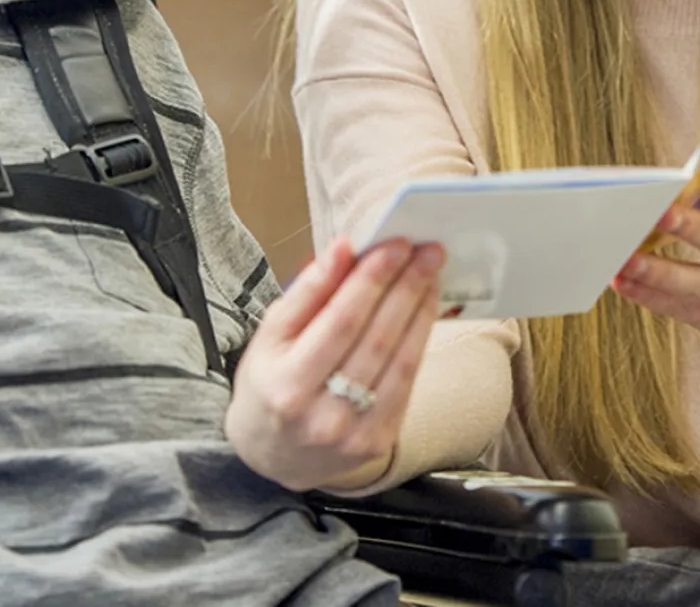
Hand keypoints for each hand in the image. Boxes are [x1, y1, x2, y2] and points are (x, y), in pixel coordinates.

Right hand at [225, 236, 443, 492]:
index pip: (340, 322)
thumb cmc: (268, 383)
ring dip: (420, 308)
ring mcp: (354, 433)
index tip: (395, 245)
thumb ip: (307, 292)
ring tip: (431, 271)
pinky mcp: (378, 441)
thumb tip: (344, 248)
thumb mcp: (270, 336)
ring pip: (399, 359)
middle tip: (426, 249)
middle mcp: (322, 415)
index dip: (372, 280)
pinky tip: (424, 307)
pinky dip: (420, 339)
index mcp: (286, 385)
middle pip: (376, 338)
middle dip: (405, 286)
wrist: (272, 455)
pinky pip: (407, 382)